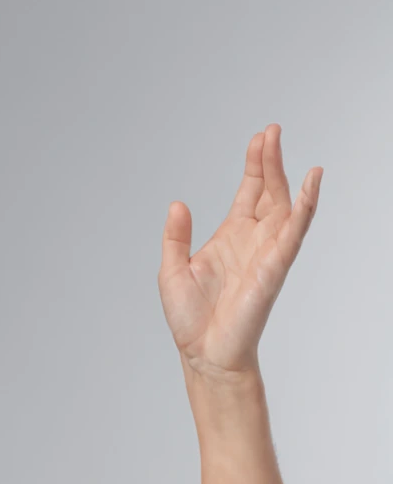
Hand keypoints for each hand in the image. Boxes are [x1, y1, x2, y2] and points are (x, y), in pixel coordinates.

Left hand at [157, 124, 321, 386]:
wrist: (203, 352)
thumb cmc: (191, 320)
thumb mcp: (171, 270)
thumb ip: (176, 237)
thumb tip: (177, 204)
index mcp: (229, 238)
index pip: (247, 193)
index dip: (254, 166)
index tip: (259, 140)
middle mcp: (251, 241)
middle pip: (268, 191)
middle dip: (269, 161)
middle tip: (270, 131)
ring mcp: (266, 252)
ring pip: (284, 204)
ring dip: (284, 175)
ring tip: (281, 145)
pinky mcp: (274, 266)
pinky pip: (295, 231)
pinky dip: (305, 205)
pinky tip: (312, 182)